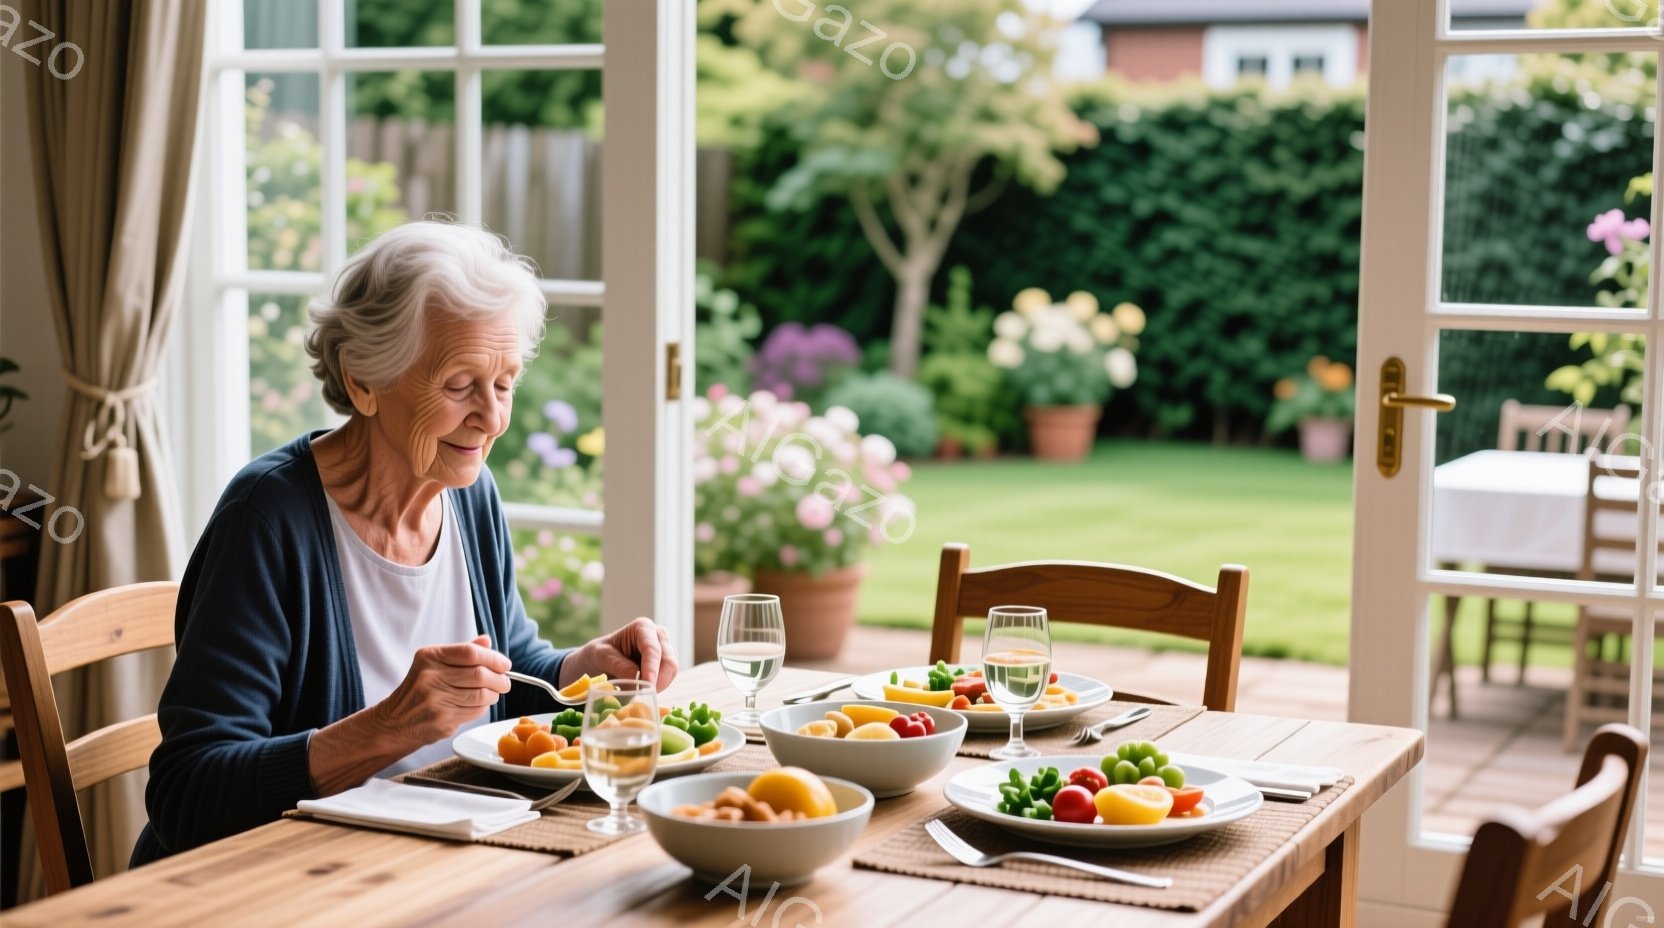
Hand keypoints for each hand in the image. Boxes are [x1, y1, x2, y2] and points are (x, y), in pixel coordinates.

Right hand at [372, 635, 510, 745]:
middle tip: (505, 682)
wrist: (393, 722)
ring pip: (481, 695)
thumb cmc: (417, 689)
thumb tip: (487, 641)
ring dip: (494, 694)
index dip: (493, 658)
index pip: (470, 653)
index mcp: (429, 658)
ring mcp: (436, 701)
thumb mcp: (432, 665)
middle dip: (500, 679)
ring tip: (494, 693)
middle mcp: (430, 678)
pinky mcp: (442, 721)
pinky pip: (475, 711)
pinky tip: (478, 704)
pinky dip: (483, 707)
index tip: (505, 664)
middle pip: (479, 675)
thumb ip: (460, 653)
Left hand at [559, 617, 679, 690]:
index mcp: (643, 627)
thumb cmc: (598, 655)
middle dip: (659, 679)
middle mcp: (658, 636)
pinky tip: (644, 691)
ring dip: (659, 685)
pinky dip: (659, 687)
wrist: (597, 662)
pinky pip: (669, 678)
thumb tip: (638, 678)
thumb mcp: (602, 656)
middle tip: (645, 695)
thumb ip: (619, 665)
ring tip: (640, 693)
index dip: (652, 668)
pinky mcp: (665, 666)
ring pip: (672, 670)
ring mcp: (665, 650)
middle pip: (669, 660)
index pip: (653, 649)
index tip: (648, 685)